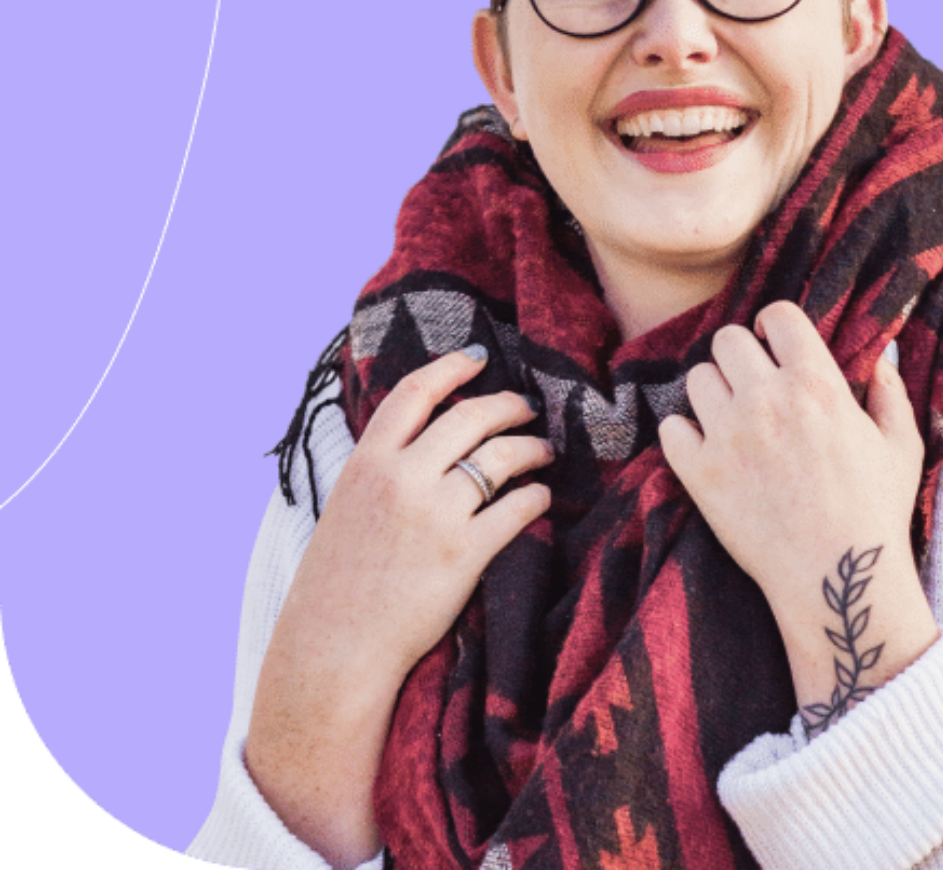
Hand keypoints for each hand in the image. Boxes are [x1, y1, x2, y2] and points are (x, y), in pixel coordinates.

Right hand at [246, 347, 552, 868]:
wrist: (334, 649)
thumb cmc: (338, 582)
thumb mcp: (346, 507)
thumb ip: (382, 469)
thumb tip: (424, 439)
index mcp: (368, 463)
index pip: (414, 392)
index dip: (451, 368)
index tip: (478, 358)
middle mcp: (403, 478)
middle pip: (471, 417)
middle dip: (508, 406)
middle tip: (527, 409)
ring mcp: (436, 514)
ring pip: (502, 457)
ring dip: (531, 448)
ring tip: (543, 451)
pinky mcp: (465, 553)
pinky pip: (518, 509)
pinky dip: (536, 498)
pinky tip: (541, 498)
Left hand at [659, 302, 938, 710]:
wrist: (838, 579)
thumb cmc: (876, 513)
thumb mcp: (902, 446)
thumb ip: (890, 393)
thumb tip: (881, 358)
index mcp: (816, 383)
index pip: (776, 315)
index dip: (774, 326)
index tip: (775, 345)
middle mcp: (767, 399)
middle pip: (726, 340)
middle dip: (740, 356)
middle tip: (751, 384)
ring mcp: (728, 434)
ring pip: (696, 378)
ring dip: (712, 393)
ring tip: (730, 419)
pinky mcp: (699, 473)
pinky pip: (670, 428)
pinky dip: (684, 435)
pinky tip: (707, 449)